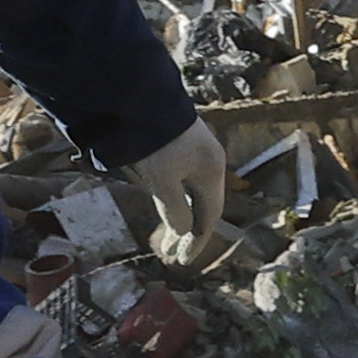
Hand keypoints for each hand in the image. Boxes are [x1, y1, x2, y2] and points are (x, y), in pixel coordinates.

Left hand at [130, 118, 231, 264]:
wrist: (145, 96)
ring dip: (180, 216)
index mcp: (212, 172)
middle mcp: (210, 163)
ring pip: (192, 194)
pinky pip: (184, 182)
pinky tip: (165, 206)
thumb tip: (183, 231)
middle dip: (187, 232)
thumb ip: (174, 209)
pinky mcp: (183, 146)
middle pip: (203, 207)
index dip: (196, 242)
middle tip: (169, 253)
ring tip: (165, 237)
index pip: (209, 217)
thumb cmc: (156, 140)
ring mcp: (198, 153)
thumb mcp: (163, 179)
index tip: (180, 261)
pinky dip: (175, 199)